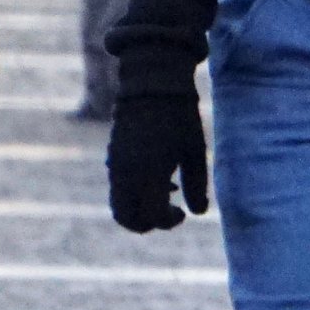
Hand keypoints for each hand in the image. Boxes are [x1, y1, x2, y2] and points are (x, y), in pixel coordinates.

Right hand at [107, 89, 210, 231]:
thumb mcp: (195, 151)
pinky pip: (117, 188)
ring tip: (166, 191)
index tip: (183, 213)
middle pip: (126, 218)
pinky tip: (156, 177)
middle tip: (169, 212)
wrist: (152, 85)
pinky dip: (132, 194)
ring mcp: (116, 165)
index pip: (152, 216)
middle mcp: (127, 174)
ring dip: (139, 209)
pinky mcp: (112, 157)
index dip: (169, 221)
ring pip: (118, 204)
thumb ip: (197, 185)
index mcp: (149, 173)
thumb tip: (197, 213)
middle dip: (147, 223)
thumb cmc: (180, 117)